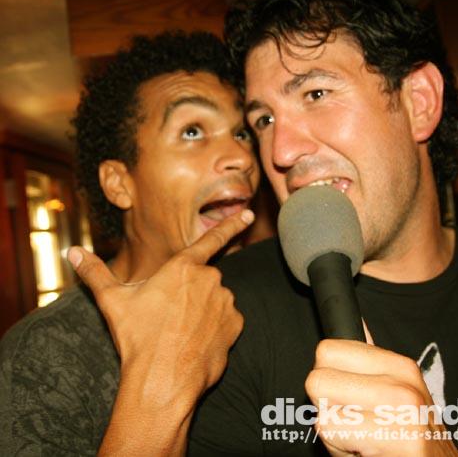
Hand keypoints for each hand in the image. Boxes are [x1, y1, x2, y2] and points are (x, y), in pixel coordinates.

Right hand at [68, 210, 252, 412]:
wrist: (161, 380)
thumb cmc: (137, 337)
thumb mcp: (112, 301)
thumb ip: (95, 272)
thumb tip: (72, 252)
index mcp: (183, 267)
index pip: (211, 239)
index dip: (231, 225)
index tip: (249, 215)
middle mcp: (210, 279)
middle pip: (203, 279)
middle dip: (189, 293)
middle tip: (168, 316)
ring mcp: (225, 302)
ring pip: (215, 299)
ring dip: (203, 310)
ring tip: (180, 331)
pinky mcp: (235, 325)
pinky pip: (227, 320)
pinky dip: (215, 327)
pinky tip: (197, 340)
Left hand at [305, 323, 457, 456]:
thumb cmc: (406, 439)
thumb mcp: (391, 394)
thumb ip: (368, 362)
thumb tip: (357, 323)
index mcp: (399, 366)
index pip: (327, 351)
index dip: (327, 379)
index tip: (345, 398)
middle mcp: (404, 384)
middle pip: (317, 380)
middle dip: (326, 408)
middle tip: (353, 424)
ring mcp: (404, 413)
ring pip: (324, 413)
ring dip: (335, 433)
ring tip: (362, 439)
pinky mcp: (401, 441)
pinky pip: (337, 436)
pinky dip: (341, 450)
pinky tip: (367, 452)